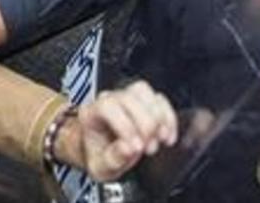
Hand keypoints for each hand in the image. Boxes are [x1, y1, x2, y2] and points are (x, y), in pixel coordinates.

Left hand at [60, 81, 178, 181]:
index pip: (107, 106)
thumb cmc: (101, 157)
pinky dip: (168, 117)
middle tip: (149, 148)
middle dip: (145, 124)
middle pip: (129, 97)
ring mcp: (126, 97)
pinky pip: (159, 99)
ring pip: (143, 91)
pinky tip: (167, 136)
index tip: (137, 147)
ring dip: (158, 116)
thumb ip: (112, 159)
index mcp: (91, 114)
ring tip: (159, 139)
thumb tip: (127, 148)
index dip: (125, 125)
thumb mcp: (101, 167)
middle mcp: (108, 100)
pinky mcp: (144, 101)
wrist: (106, 153)